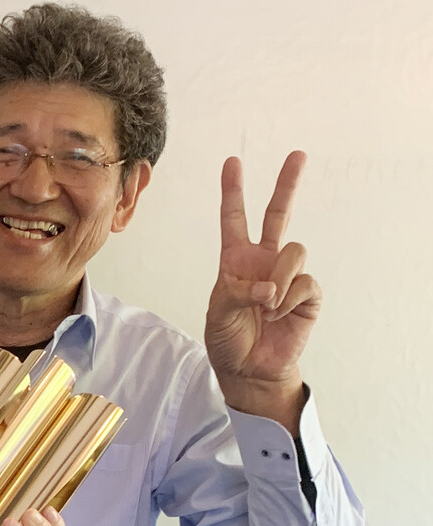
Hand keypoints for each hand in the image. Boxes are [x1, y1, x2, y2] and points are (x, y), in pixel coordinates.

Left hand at [205, 151, 318, 430]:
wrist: (249, 370)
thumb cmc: (228, 339)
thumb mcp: (219, 313)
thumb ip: (238, 292)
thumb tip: (269, 287)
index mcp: (236, 260)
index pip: (234, 219)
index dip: (232, 192)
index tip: (232, 163)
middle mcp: (264, 261)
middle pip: (278, 214)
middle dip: (287, 184)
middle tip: (297, 155)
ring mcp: (288, 275)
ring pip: (293, 250)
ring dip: (278, 278)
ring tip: (266, 304)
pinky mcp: (307, 293)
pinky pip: (304, 281)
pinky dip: (288, 298)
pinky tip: (278, 314)